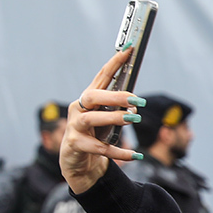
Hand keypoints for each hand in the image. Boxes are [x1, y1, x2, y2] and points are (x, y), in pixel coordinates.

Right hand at [61, 49, 142, 193]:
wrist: (78, 162)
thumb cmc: (95, 136)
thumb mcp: (109, 121)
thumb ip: (120, 112)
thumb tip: (134, 108)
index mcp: (88, 99)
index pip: (101, 77)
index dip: (114, 63)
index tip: (129, 51)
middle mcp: (78, 109)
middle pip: (93, 97)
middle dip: (115, 96)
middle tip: (137, 100)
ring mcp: (74, 127)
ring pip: (92, 119)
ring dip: (114, 118)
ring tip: (134, 119)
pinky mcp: (74, 145)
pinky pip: (99, 148)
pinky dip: (119, 151)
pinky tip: (135, 154)